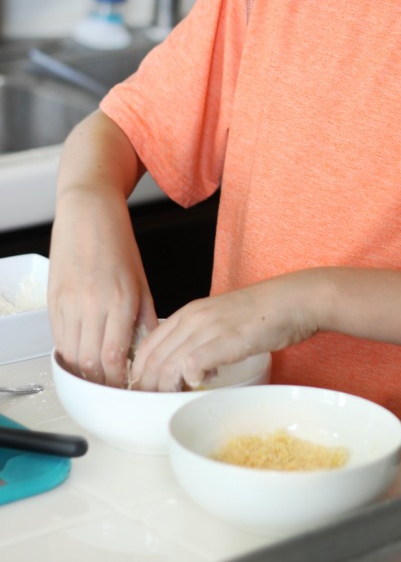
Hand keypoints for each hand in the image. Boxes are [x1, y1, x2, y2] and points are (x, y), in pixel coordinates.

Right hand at [49, 188, 157, 387]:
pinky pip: (58, 337)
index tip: (124, 386)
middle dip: (101, 381)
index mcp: (122, 299)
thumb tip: (149, 345)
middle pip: (91, 362)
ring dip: (83, 371)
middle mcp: (94, 304)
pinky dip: (68, 352)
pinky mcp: (53, 299)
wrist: (88, 212)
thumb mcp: (141, 278)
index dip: (118, 379)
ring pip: (72, 354)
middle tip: (109, 386)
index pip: (115, 357)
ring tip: (94, 375)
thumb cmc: (117, 242)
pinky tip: (79, 354)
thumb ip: (145, 315)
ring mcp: (70, 302)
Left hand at [130, 271, 319, 391]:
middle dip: (147, 386)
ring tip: (173, 398)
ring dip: (165, 388)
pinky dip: (190, 379)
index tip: (142, 390)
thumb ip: (202, 340)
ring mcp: (208, 328)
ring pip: (168, 364)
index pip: (149, 345)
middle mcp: (193, 318)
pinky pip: (193, 364)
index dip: (139, 371)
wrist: (290, 301)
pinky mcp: (225, 340)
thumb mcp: (221, 320)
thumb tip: (192, 370)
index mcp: (189, 313)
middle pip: (153, 358)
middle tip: (151, 403)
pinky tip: (201, 383)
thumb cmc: (261, 313)